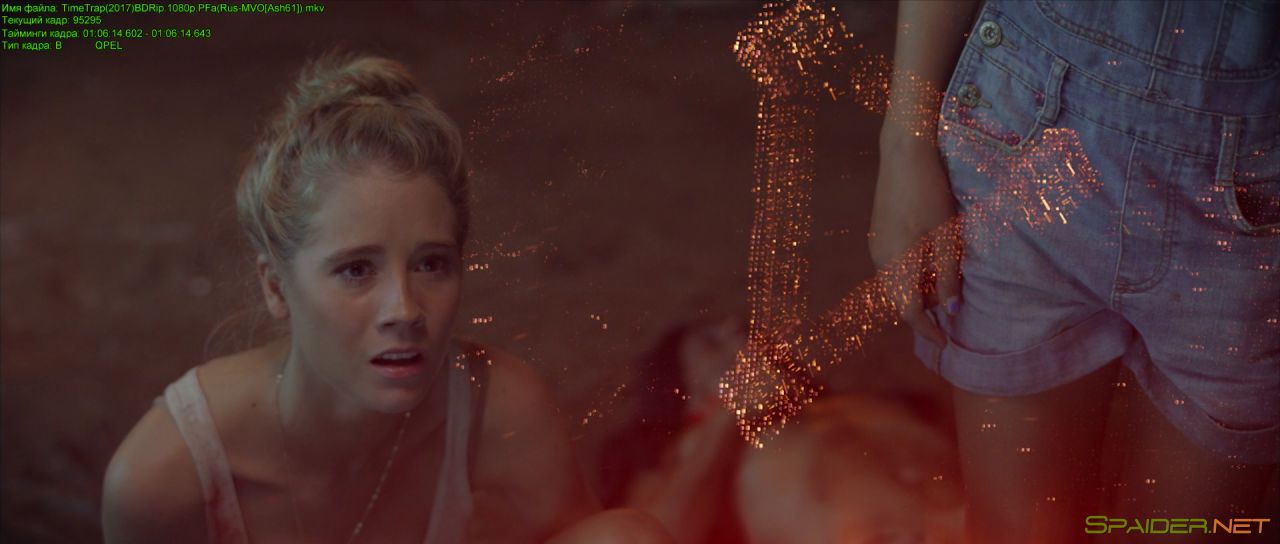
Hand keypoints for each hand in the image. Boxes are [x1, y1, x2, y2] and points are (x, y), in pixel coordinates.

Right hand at [869, 131, 961, 346]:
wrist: (903, 153)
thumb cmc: (930, 193)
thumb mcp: (947, 236)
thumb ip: (947, 275)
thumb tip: (950, 310)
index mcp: (896, 263)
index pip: (909, 311)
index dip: (927, 329)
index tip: (945, 341)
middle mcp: (880, 260)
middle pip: (900, 299)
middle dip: (923, 307)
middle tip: (950, 303)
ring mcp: (876, 246)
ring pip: (895, 283)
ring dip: (917, 289)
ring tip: (942, 277)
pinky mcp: (877, 234)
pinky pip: (892, 267)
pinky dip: (909, 273)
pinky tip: (927, 258)